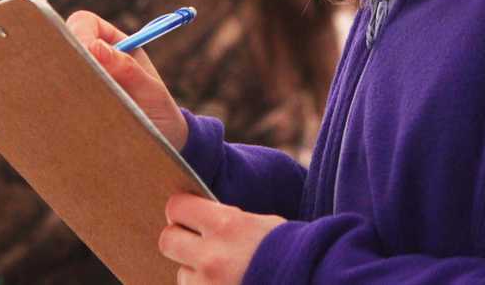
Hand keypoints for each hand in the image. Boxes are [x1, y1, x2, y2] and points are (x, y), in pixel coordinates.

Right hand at [65, 10, 187, 150]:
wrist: (162, 144)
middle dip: (64, 58)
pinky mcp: (71, 106)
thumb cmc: (160, 111)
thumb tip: (95, 47)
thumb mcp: (151, 91)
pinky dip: (60, 106)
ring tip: (83, 106)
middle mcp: (93, 59)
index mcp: (115, 44)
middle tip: (76, 82)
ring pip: (54, 73)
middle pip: (61, 44)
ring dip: (62, 85)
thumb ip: (128, 69)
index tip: (84, 54)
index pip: (85, 23)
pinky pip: (55, 99)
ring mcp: (79, 82)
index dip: (80, 33)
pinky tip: (72, 118)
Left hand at [159, 194, 285, 284]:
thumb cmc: (294, 253)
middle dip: (179, 240)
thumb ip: (227, 221)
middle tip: (195, 243)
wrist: (316, 281)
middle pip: (167, 240)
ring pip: (182, 275)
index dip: (182, 209)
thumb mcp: (262, 225)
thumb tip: (198, 217)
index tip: (189, 214)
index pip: (177, 207)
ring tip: (224, 274)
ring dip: (195, 273)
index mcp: (227, 225)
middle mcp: (212, 257)